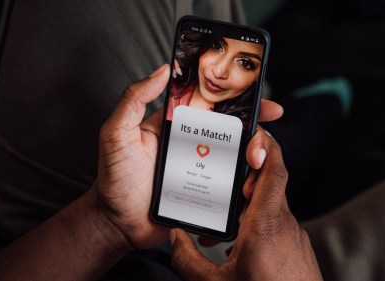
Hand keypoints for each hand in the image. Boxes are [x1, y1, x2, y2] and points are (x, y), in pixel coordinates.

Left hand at [93, 64, 283, 248]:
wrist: (118, 225)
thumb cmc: (114, 179)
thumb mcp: (116, 134)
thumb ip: (133, 100)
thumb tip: (162, 70)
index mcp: (175, 125)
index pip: (209, 103)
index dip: (234, 95)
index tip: (257, 92)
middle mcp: (192, 143)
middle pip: (230, 127)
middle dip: (255, 120)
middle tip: (271, 118)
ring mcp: (202, 167)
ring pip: (236, 153)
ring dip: (254, 149)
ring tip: (259, 154)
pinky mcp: (207, 191)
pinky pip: (231, 181)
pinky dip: (246, 178)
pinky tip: (255, 177)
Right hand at [169, 127, 322, 280]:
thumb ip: (187, 259)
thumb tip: (173, 238)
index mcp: (265, 224)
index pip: (275, 169)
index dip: (266, 146)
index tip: (253, 134)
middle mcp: (284, 222)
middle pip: (269, 182)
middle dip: (247, 174)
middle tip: (224, 175)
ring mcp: (293, 233)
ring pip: (271, 202)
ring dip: (250, 200)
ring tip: (226, 213)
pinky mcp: (296, 244)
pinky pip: (276, 220)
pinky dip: (258, 218)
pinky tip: (239, 238)